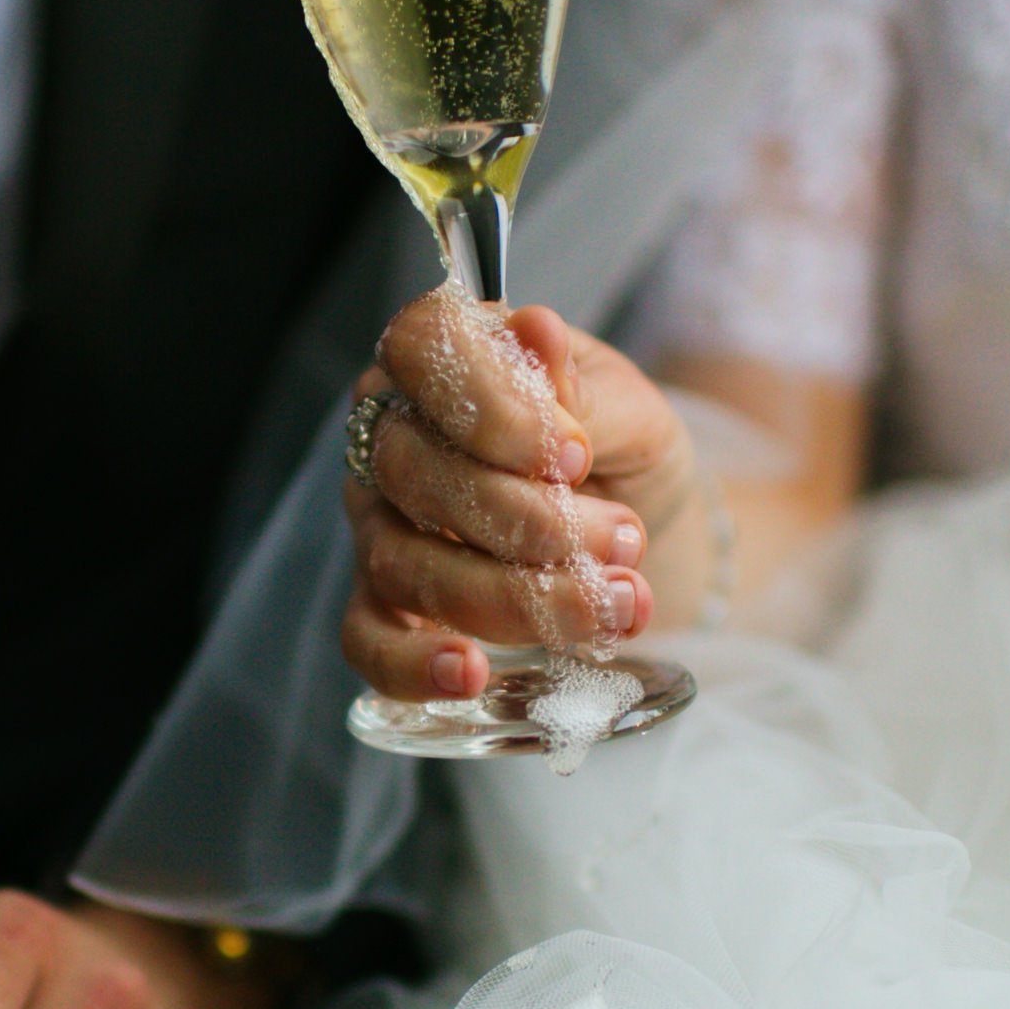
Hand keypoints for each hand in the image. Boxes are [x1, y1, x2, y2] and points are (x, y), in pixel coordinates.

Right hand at [342, 289, 699, 700]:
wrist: (643, 532)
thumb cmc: (620, 451)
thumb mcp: (631, 408)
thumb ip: (582, 386)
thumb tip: (534, 333)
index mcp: (441, 356)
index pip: (422, 348)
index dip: (491, 405)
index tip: (575, 454)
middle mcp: (391, 436)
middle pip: (412, 472)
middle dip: (526, 519)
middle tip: (621, 540)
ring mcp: (379, 524)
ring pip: (403, 562)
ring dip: (512, 596)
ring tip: (611, 607)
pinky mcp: (385, 605)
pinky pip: (366, 640)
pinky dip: (411, 665)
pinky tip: (469, 674)